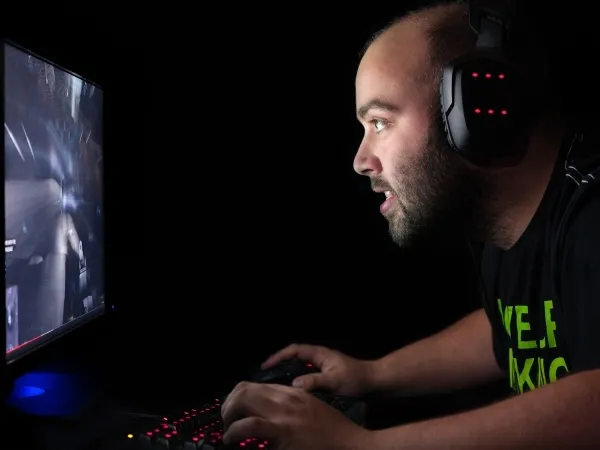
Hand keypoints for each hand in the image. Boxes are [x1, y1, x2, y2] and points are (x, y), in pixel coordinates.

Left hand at [221, 381, 371, 449]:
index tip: (234, 413)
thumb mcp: (312, 411)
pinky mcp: (282, 432)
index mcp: (293, 392)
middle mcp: (286, 398)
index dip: (238, 398)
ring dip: (228, 415)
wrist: (352, 444)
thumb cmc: (334, 433)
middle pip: (244, 388)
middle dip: (228, 405)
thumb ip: (290, 408)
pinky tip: (232, 439)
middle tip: (227, 422)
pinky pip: (249, 425)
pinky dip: (234, 431)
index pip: (255, 385)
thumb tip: (268, 414)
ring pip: (242, 400)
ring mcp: (283, 414)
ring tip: (228, 431)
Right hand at [262, 344, 372, 394]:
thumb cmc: (356, 379)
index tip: (266, 365)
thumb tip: (294, 384)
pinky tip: (292, 391)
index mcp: (319, 354)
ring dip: (287, 371)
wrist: (374, 382)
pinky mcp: (325, 375)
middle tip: (265, 374)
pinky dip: (296, 380)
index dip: (279, 356)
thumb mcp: (335, 381)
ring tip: (274, 383)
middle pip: (294, 356)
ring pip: (299, 366)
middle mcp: (319, 357)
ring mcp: (322, 366)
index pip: (294, 350)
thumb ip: (315, 381)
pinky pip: (305, 375)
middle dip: (279, 363)